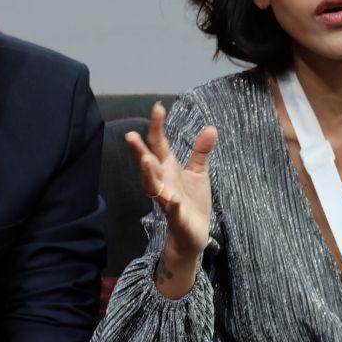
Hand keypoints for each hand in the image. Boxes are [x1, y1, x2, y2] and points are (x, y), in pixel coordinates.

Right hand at [125, 102, 217, 257]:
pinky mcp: (177, 217)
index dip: (157, 127)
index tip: (158, 108)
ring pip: (153, 186)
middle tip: (130, 135)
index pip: (159, 144)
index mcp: (168, 168)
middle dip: (140, 151)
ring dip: (148, 175)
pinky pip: (173, 211)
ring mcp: (168, 200)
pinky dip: (173, 205)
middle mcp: (163, 182)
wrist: (193, 234)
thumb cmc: (192, 202)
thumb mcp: (198, 173)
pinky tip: (174, 200)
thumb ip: (201, 151)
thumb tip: (211, 128)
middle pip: (149, 163)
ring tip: (146, 161)